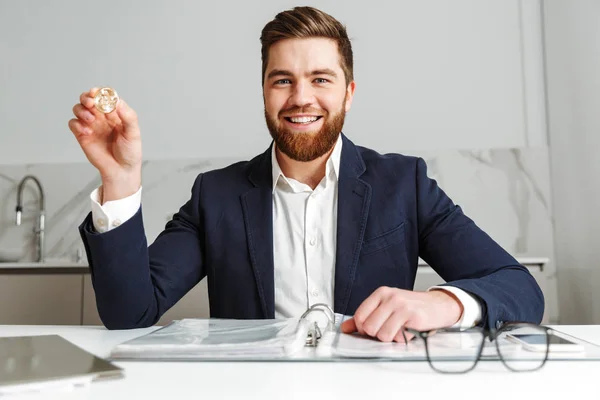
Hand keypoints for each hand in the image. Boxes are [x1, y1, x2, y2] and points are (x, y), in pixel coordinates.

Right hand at [68, 87, 141, 201]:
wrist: (121, 170)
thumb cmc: (130, 151)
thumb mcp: (133, 133)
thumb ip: (128, 116)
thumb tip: (117, 102)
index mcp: (115, 113)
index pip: (105, 96)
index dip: (100, 92)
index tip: (97, 93)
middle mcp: (102, 116)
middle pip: (88, 98)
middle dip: (87, 97)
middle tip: (91, 104)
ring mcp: (91, 125)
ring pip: (79, 108)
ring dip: (81, 110)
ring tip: (91, 120)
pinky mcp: (82, 135)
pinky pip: (73, 123)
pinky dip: (77, 124)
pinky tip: (87, 132)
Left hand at [340, 287, 462, 342]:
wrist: (439, 305)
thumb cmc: (413, 308)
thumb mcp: (387, 308)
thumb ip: (366, 317)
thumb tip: (345, 328)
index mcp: (381, 293)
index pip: (359, 315)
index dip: (362, 328)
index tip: (371, 330)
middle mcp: (390, 297)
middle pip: (368, 326)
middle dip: (376, 335)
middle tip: (388, 331)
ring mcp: (400, 305)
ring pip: (380, 334)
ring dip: (389, 338)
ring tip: (398, 331)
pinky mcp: (412, 315)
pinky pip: (395, 336)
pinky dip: (400, 339)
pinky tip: (407, 332)